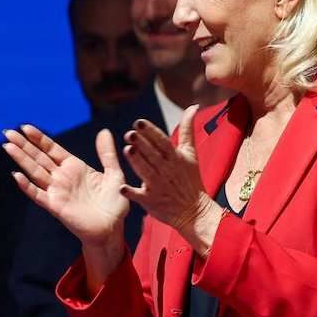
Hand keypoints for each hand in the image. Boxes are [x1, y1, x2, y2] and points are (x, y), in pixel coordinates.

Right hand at [3, 125, 128, 247]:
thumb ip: (107, 154)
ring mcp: (57, 191)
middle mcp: (62, 177)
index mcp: (75, 167)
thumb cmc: (114, 203)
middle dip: (24, 145)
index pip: (52, 149)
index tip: (25, 126)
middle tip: (7, 132)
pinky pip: (38, 194)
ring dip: (21, 160)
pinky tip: (17, 175)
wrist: (112, 228)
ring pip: (35, 172)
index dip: (39, 139)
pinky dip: (27, 186)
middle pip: (39, 158)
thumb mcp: (114, 174)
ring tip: (8, 146)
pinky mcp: (55, 206)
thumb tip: (103, 131)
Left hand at [121, 106, 220, 246]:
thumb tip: (193, 107)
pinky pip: (139, 196)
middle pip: (153, 155)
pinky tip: (122, 187)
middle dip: (142, 144)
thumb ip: (187, 130)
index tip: (140, 122)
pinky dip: (131, 193)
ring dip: (137, 162)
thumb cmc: (190, 179)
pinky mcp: (151, 201)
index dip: (151, 132)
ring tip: (126, 150)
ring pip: (146, 172)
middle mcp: (167, 170)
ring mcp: (158, 186)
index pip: (162, 142)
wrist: (193, 210)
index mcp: (175, 158)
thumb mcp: (191, 153)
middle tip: (130, 133)